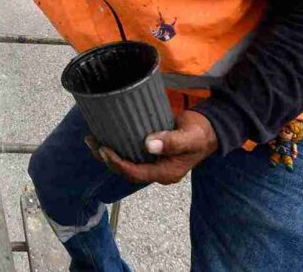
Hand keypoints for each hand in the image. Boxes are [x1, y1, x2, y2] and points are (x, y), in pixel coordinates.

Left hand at [85, 110, 217, 184]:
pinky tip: (106, 136)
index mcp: (166, 173)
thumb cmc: (201, 132)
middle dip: (107, 160)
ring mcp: (154, 163)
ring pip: (126, 163)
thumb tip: (149, 145)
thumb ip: (172, 141)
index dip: (118, 164)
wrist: (210, 129)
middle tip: (92, 142)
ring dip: (108, 154)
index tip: (104, 150)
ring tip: (92, 140)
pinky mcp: (150, 153)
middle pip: (127, 171)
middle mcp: (157, 171)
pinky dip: (117, 147)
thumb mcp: (190, 136)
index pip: (135, 173)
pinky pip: (130, 154)